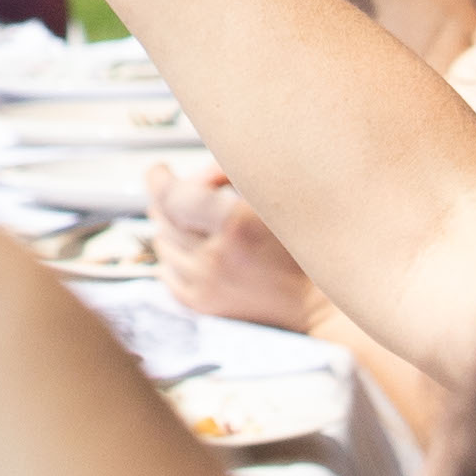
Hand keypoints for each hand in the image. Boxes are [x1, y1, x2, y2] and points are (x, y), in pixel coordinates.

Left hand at [147, 157, 315, 333]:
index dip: (160, 179)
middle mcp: (217, 258)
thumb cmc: (300, 245)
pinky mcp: (202, 305)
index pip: (173, 197)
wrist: (315, 304)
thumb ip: (232, 176)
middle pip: (164, 217)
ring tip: (199, 224)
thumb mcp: (275, 199)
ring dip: (172, 229)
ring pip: (163, 244)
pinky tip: (196, 252)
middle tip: (185, 194)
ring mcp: (207, 285)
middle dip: (169, 200)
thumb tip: (195, 175)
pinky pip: (167, 273)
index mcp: (238, 226)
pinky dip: (174, 258)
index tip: (160, 170)